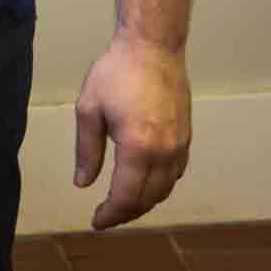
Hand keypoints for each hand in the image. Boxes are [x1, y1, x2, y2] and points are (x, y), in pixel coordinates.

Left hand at [72, 31, 192, 229]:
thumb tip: (82, 183)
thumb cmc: (116, 74)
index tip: (96, 222)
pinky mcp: (187, 138)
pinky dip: (159, 187)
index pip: (126, 196)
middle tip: (105, 216)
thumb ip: (87, 150)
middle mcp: (165, 153)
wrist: (153, 48)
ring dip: (144, 202)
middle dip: (126, 213)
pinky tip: (144, 184)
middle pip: (148, 198)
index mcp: (138, 147)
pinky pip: (175, 174)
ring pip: (165, 189)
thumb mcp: (89, 109)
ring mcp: (180, 146)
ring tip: (121, 204)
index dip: (111, 214)